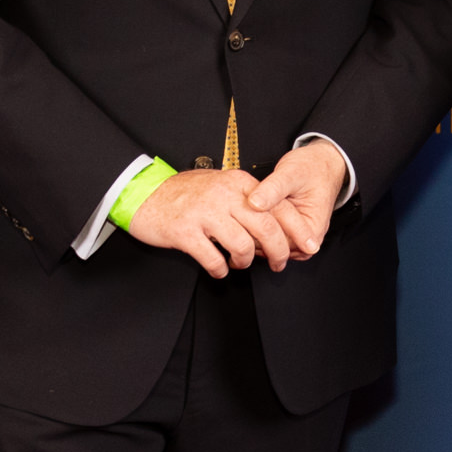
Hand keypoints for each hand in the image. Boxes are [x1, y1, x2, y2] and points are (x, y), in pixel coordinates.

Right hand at [127, 167, 296, 278]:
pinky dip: (220, 269)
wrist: (143, 194)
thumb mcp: (220, 186)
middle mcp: (225, 195)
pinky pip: (213, 259)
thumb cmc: (184, 194)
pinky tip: (218, 268)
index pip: (278, 206)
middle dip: (279, 252)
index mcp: (238, 182)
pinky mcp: (185, 232)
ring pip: (243, 245)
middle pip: (267, 228)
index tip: (308, 247)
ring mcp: (204, 213)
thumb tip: (276, 225)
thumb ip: (246, 200)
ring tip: (238, 263)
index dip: (297, 231)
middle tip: (278, 264)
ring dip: (246, 261)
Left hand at [242, 140, 350, 266]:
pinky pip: (268, 237)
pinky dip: (257, 227)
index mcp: (311, 231)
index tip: (241, 216)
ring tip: (243, 212)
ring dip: (254, 231)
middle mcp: (305, 241)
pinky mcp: (288, 233)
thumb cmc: (310, 168)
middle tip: (238, 213)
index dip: (257, 231)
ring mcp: (296, 238)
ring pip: (267, 245)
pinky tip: (250, 214)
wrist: (320, 164)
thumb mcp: (290, 174)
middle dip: (253, 232)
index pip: (277, 245)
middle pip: (271, 248)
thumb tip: (254, 203)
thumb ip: (273, 189)